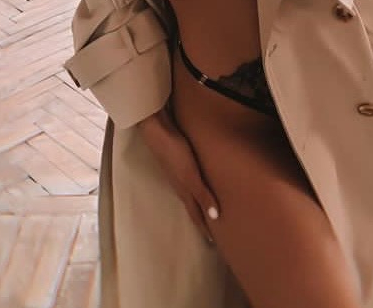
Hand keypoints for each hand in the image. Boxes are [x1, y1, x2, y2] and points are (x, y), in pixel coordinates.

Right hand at [137, 108, 219, 245]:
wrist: (157, 131)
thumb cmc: (175, 153)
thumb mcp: (191, 175)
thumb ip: (202, 194)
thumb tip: (215, 217)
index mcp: (184, 191)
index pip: (196, 214)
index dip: (204, 228)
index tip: (212, 242)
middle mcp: (181, 184)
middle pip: (194, 206)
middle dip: (203, 218)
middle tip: (213, 230)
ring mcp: (178, 173)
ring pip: (191, 193)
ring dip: (200, 202)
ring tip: (209, 209)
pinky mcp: (178, 160)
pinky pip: (190, 179)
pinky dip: (197, 187)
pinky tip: (200, 180)